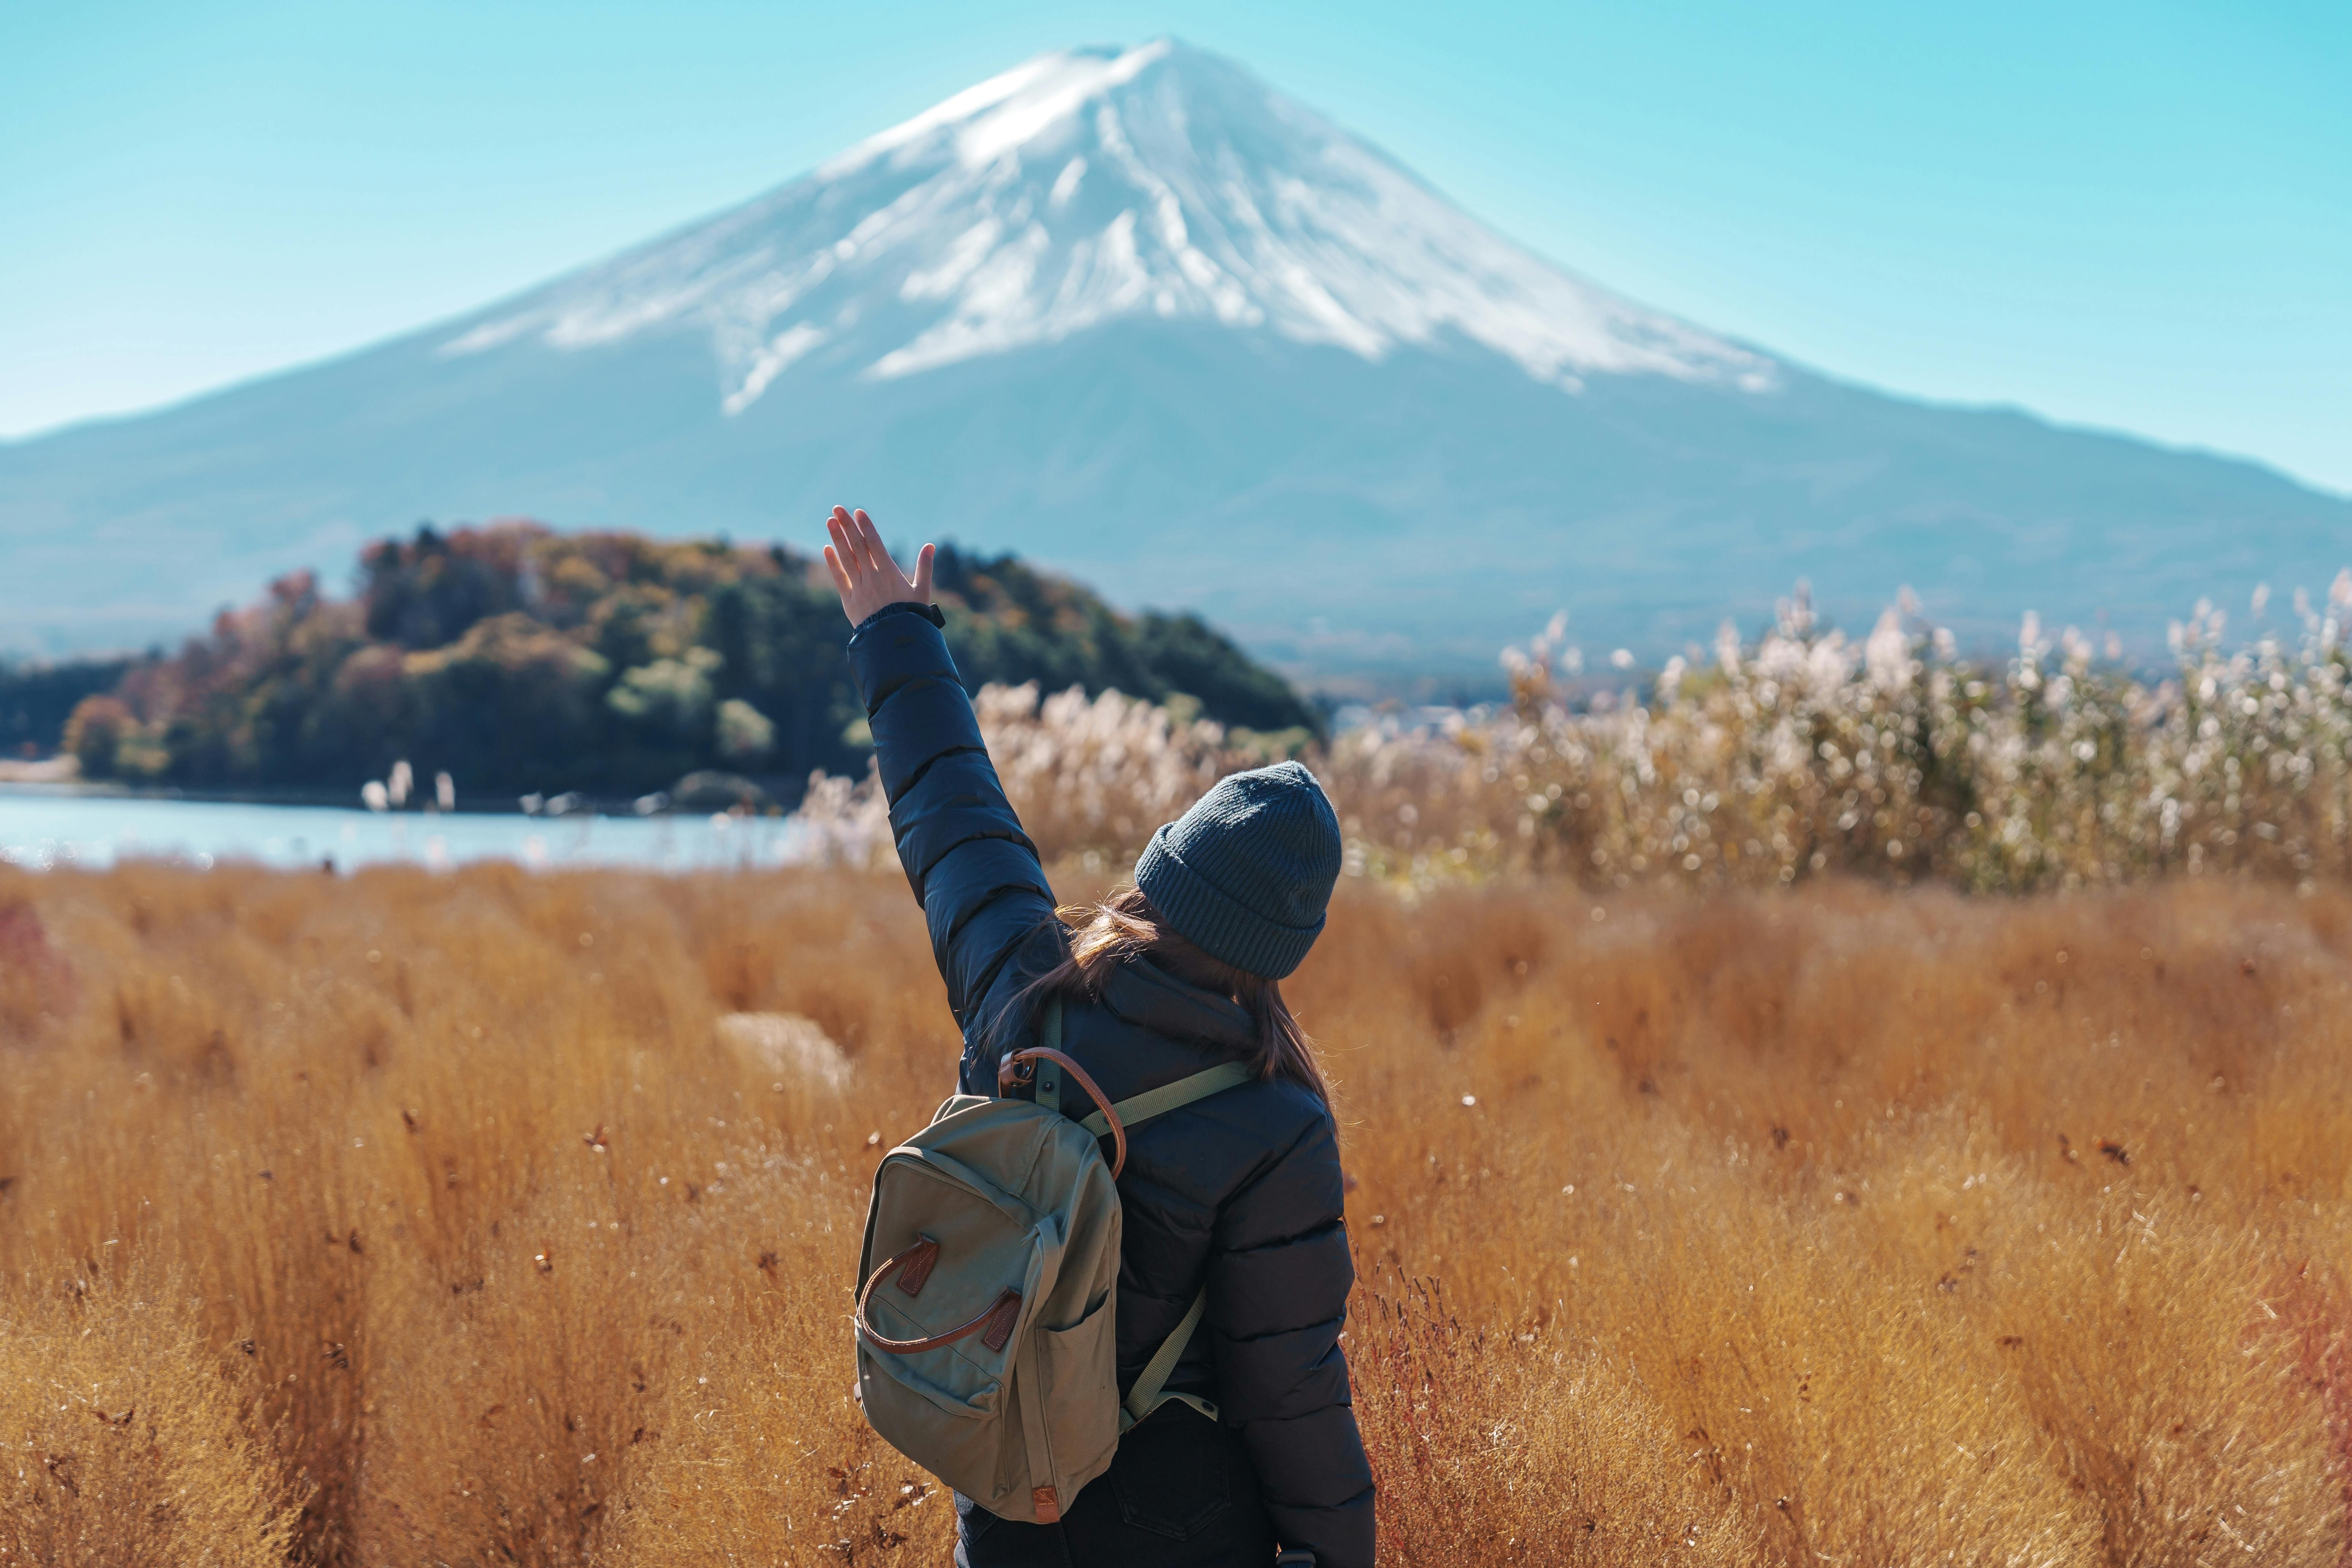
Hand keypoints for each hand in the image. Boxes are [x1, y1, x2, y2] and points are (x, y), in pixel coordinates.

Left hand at [823, 506, 935, 625]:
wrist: (895, 642)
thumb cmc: (912, 616)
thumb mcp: (922, 591)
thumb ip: (925, 567)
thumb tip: (930, 545)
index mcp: (889, 573)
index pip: (875, 544)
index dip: (866, 526)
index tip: (858, 512)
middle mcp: (872, 577)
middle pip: (857, 546)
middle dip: (847, 526)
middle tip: (838, 508)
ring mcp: (858, 588)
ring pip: (846, 559)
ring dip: (837, 539)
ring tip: (830, 521)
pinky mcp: (849, 601)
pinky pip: (839, 578)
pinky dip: (832, 564)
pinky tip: (827, 549)